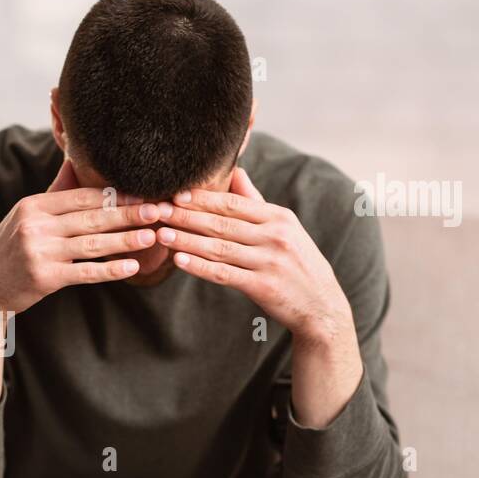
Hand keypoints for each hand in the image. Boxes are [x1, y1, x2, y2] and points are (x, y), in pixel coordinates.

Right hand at [0, 159, 164, 314]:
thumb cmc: (9, 250)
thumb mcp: (25, 217)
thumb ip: (54, 194)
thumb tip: (76, 159)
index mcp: (33, 206)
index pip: (81, 196)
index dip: (115, 195)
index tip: (144, 192)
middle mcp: (35, 226)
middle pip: (91, 217)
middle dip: (128, 213)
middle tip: (159, 210)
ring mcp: (39, 252)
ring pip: (93, 244)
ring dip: (126, 240)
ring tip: (153, 236)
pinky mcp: (44, 278)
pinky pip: (85, 272)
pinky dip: (110, 270)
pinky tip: (132, 267)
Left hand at [156, 167, 352, 346]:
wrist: (321, 305)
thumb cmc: (297, 262)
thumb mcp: (285, 228)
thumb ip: (256, 202)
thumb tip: (235, 172)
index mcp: (279, 218)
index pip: (234, 203)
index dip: (203, 199)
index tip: (176, 194)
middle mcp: (275, 237)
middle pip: (222, 223)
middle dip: (186, 216)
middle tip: (157, 211)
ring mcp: (269, 262)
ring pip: (219, 248)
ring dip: (187, 240)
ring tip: (161, 234)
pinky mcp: (262, 287)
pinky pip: (224, 274)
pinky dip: (200, 267)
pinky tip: (179, 261)